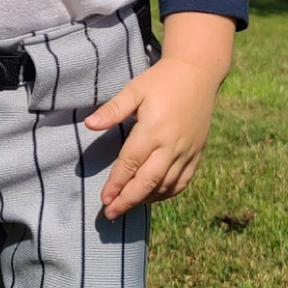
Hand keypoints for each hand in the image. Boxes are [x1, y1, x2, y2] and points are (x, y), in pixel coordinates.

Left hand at [84, 14, 235, 219]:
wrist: (198, 74)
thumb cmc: (161, 81)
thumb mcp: (134, 89)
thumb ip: (113, 110)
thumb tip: (89, 125)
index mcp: (153, 130)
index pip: (130, 163)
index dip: (116, 184)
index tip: (104, 199)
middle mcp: (171, 145)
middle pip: (148, 181)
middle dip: (128, 200)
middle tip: (111, 214)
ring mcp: (186, 151)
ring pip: (166, 185)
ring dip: (146, 199)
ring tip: (128, 207)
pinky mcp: (197, 152)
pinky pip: (182, 181)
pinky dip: (167, 193)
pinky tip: (153, 197)